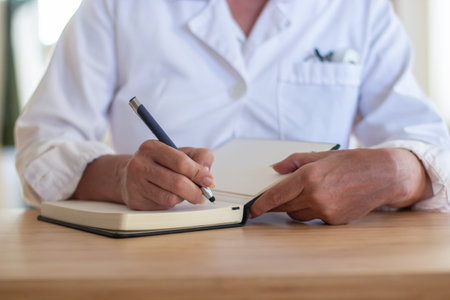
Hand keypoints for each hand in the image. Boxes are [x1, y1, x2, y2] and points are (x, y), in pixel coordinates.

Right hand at [120, 140, 214, 209]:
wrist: (130, 176)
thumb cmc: (161, 164)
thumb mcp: (181, 152)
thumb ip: (199, 156)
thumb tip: (206, 172)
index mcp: (152, 147)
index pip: (181, 162)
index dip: (198, 173)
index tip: (209, 181)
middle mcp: (140, 164)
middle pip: (177, 182)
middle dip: (195, 191)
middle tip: (203, 194)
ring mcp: (135, 183)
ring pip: (170, 198)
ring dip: (184, 198)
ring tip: (186, 193)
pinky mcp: (135, 200)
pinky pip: (162, 206)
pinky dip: (172, 203)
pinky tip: (170, 196)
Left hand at [250, 148, 431, 223]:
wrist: (384, 176)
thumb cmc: (353, 162)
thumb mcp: (321, 155)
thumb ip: (294, 162)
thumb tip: (275, 169)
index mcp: (309, 176)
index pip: (276, 196)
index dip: (261, 204)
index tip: (252, 210)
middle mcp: (315, 196)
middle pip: (284, 207)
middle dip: (275, 205)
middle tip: (271, 201)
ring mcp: (326, 211)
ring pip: (297, 215)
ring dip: (293, 208)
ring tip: (304, 195)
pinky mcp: (335, 221)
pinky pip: (314, 218)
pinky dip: (312, 211)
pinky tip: (324, 199)